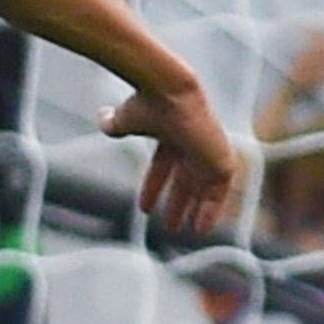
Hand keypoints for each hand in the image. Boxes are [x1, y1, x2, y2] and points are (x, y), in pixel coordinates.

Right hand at [104, 74, 245, 236]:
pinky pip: (219, 194)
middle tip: (168, 225)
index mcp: (173, 133)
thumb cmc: (147, 103)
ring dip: (192, 212)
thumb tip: (102, 118)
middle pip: (185, 181)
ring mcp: (209, 152)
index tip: (144, 208)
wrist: (170, 91)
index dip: (154, 187)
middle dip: (176, 203)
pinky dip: (211, 212)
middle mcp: (193, 144)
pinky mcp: (222, 161)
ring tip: (182, 232)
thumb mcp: (125, 118)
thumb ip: (114, 123)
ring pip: (202, 189)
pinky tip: (201, 230)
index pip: (164, 166)